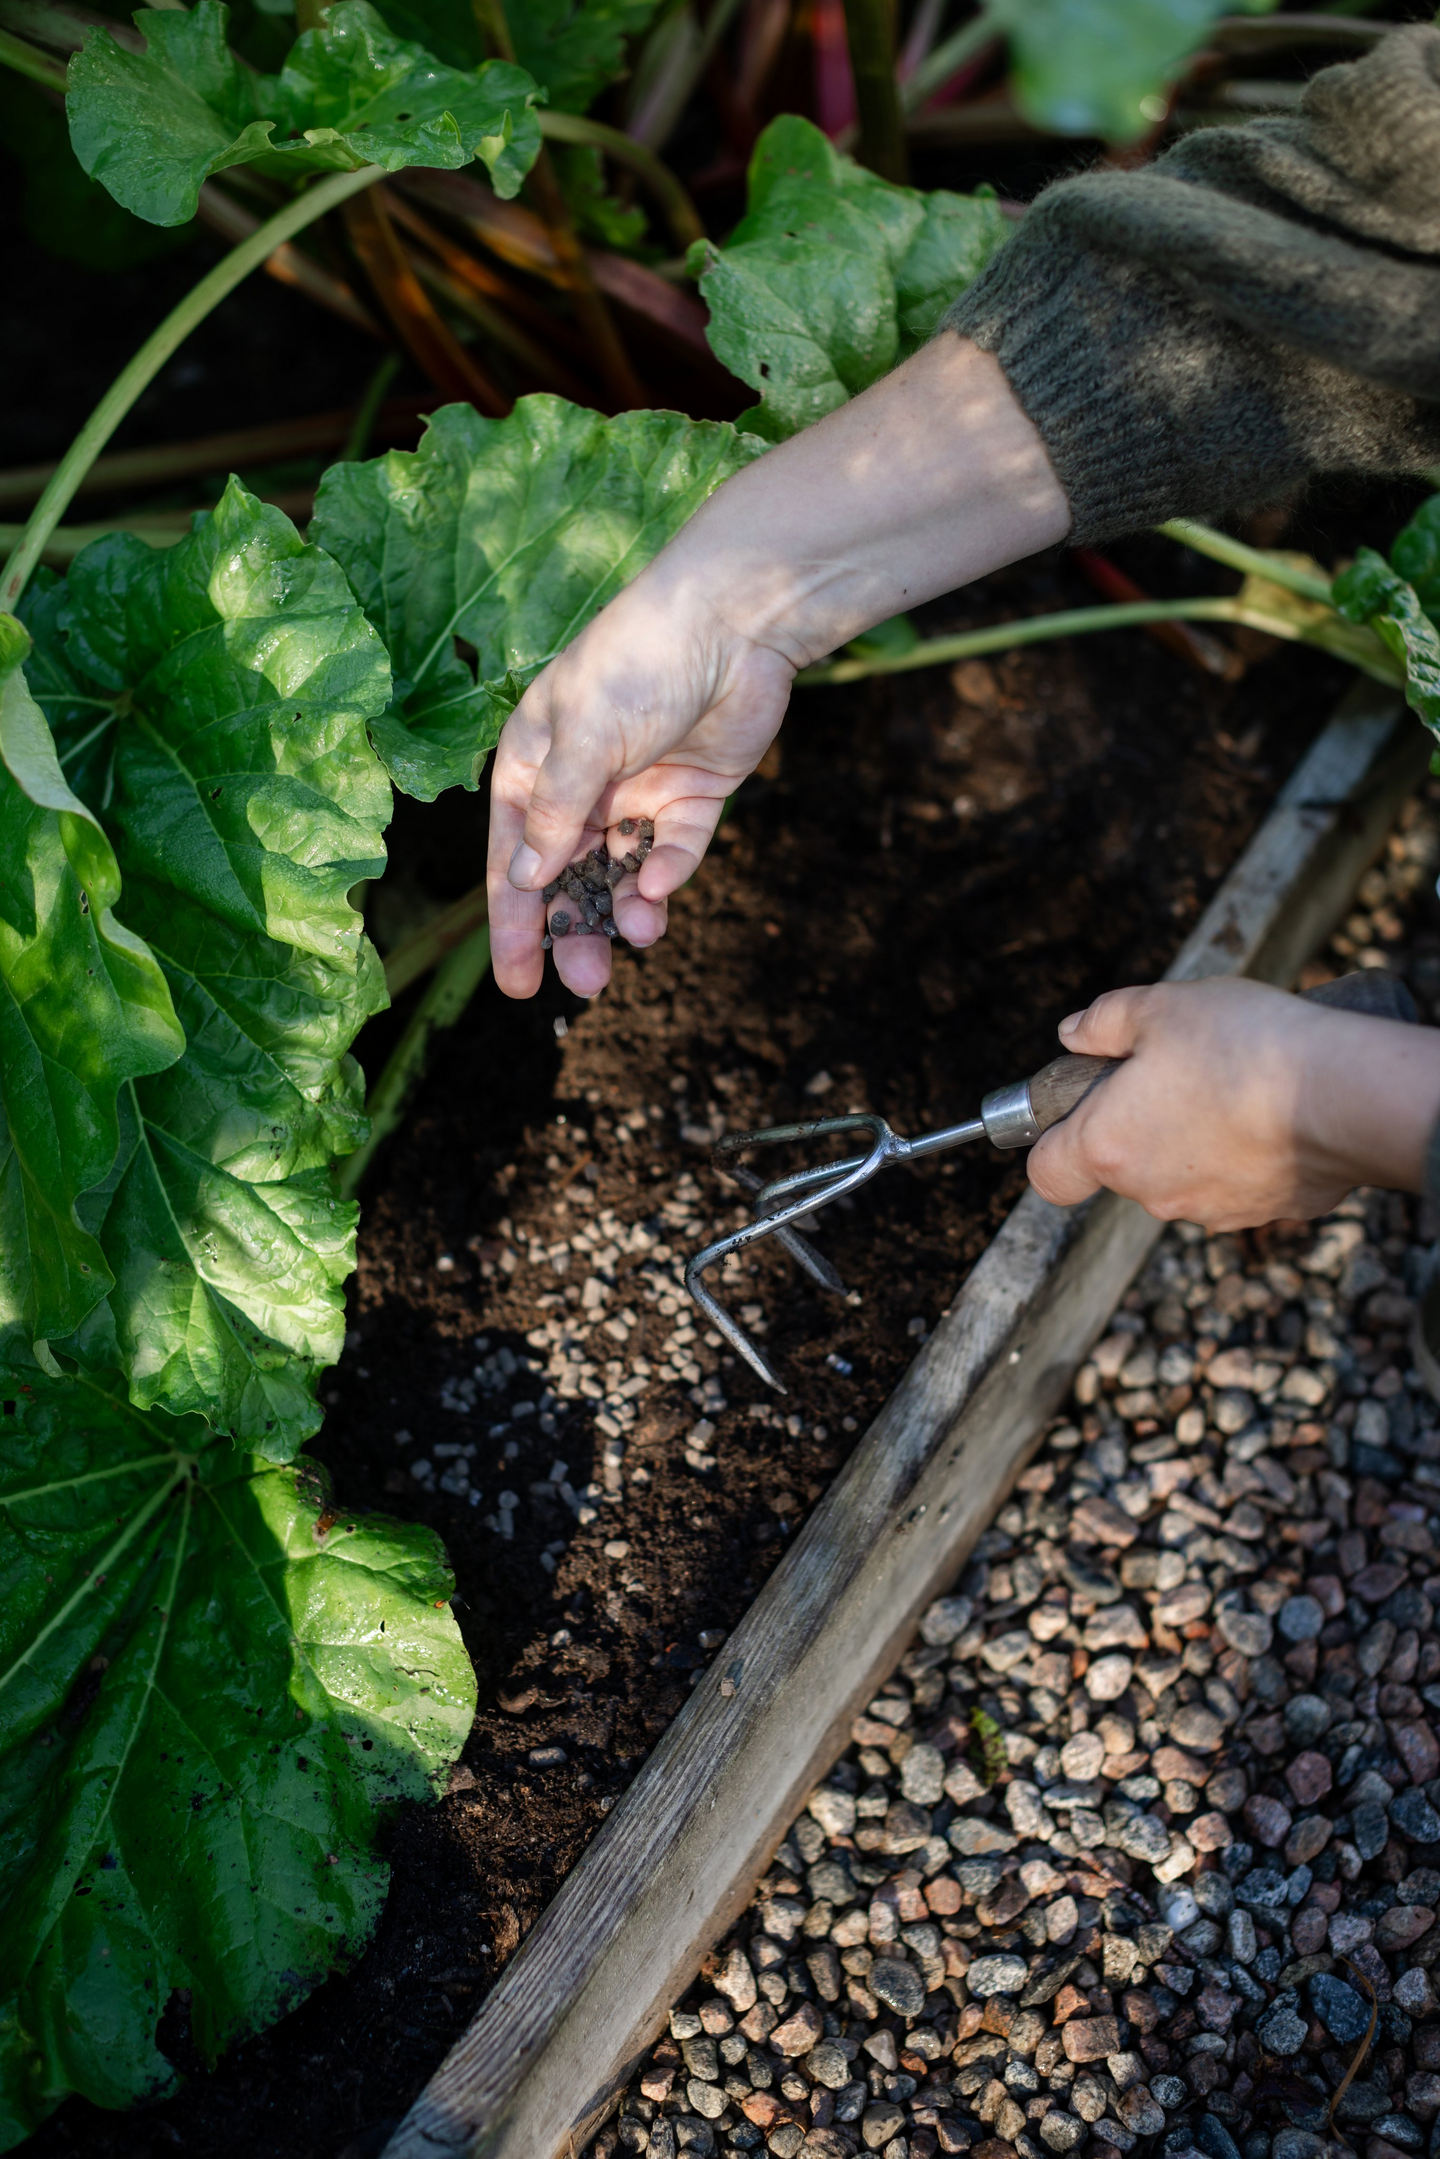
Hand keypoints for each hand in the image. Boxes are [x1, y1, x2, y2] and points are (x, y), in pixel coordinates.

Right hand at [486, 573, 793, 998]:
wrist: (734, 620)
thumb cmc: (638, 660)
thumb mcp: (584, 738)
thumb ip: (557, 813)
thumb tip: (525, 880)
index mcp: (534, 765)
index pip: (514, 857)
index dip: (514, 923)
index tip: (518, 983)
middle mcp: (582, 783)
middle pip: (569, 876)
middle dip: (575, 928)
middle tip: (586, 982)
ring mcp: (638, 791)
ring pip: (623, 873)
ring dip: (626, 910)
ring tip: (638, 936)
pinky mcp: (693, 795)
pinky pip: (673, 851)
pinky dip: (667, 874)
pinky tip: (663, 890)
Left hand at [1026, 977, 1439, 1228]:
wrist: (1345, 1094)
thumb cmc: (1243, 1046)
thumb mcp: (1160, 1006)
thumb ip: (1104, 1021)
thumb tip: (1074, 1033)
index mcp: (1108, 1147)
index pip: (1048, 1175)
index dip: (1052, 1141)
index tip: (1077, 1106)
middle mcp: (1151, 1193)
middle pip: (1121, 1165)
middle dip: (1137, 1122)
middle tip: (1173, 1068)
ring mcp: (1211, 1209)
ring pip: (1181, 1174)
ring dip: (1191, 1138)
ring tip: (1232, 1082)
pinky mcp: (1266, 1211)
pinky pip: (1238, 1180)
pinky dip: (1245, 1152)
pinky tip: (1273, 1109)